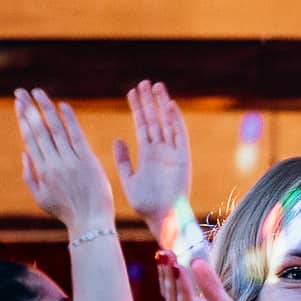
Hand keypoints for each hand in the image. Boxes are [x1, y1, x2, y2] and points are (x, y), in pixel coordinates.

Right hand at [15, 88, 115, 234]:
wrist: (90, 222)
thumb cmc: (66, 212)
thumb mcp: (41, 199)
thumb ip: (30, 176)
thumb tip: (24, 154)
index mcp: (42, 171)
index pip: (30, 139)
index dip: (23, 120)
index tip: (18, 105)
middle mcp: (54, 163)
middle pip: (38, 130)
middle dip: (28, 108)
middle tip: (21, 91)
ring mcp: (70, 160)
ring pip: (55, 128)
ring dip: (45, 108)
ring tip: (37, 92)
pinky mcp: (87, 160)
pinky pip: (76, 135)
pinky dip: (69, 119)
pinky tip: (62, 105)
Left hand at [112, 80, 194, 238]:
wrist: (164, 218)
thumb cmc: (146, 205)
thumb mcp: (129, 181)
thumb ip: (123, 160)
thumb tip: (117, 139)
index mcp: (147, 155)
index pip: (142, 125)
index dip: (138, 108)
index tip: (132, 92)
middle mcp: (160, 151)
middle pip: (154, 120)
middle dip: (149, 102)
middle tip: (144, 82)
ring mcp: (172, 153)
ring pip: (166, 123)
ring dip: (162, 105)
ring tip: (156, 86)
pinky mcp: (182, 158)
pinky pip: (179, 135)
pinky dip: (175, 120)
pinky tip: (170, 105)